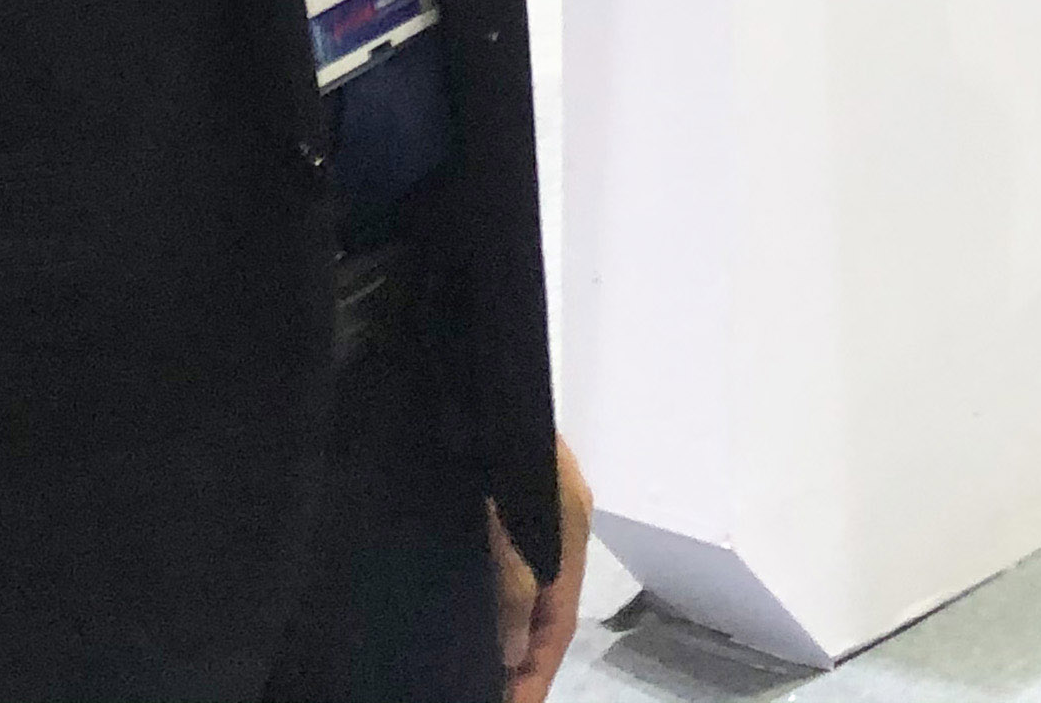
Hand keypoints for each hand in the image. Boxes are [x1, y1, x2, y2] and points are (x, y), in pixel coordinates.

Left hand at [491, 434, 595, 700]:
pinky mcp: (504, 501)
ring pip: (526, 590)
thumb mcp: (508, 514)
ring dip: (507, 635)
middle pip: (547, 610)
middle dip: (524, 660)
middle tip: (496, 696)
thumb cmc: (494, 440)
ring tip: (482, 674)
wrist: (471, 371)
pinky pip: (506, 567)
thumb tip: (511, 653)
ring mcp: (533, 512)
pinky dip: (494, 603)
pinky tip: (471, 619)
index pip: (559, 621)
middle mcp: (557, 524)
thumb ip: (512, 580)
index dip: (537, 673)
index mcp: (569, 530)